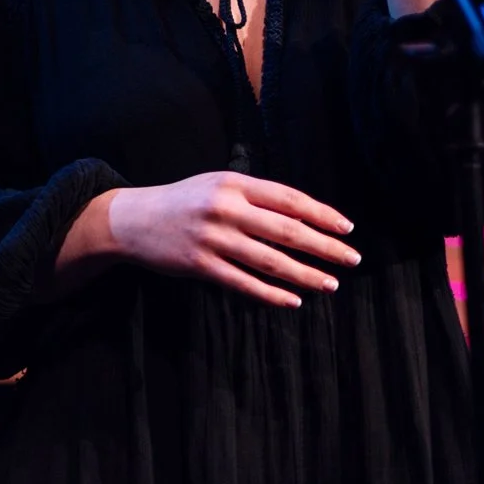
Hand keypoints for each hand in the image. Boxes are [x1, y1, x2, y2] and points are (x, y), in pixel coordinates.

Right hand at [105, 171, 359, 307]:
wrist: (132, 219)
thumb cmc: (183, 201)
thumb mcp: (216, 185)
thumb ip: (254, 196)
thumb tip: (303, 217)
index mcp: (233, 183)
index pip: (289, 199)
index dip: (322, 214)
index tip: (347, 228)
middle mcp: (225, 208)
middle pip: (287, 231)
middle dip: (325, 247)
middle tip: (352, 260)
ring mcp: (212, 238)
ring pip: (271, 261)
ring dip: (305, 274)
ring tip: (330, 284)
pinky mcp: (200, 264)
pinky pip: (244, 283)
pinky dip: (271, 294)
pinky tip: (292, 300)